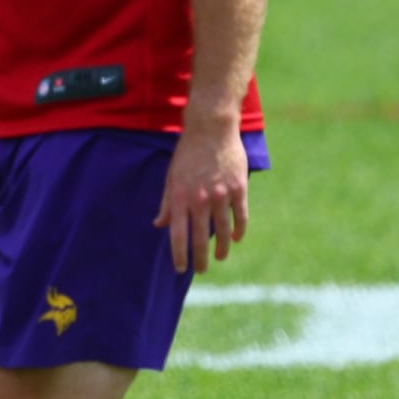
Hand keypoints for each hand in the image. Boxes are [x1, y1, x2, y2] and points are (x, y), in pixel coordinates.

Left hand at [153, 122, 248, 271]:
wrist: (210, 128)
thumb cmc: (187, 153)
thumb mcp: (171, 176)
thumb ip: (167, 203)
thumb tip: (159, 224)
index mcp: (179, 196)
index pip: (177, 234)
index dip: (179, 254)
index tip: (180, 268)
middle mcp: (200, 199)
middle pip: (200, 238)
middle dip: (200, 258)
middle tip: (202, 270)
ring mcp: (221, 195)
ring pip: (222, 231)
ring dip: (221, 248)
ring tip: (219, 257)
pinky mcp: (239, 189)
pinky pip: (240, 217)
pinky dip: (238, 230)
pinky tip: (235, 239)